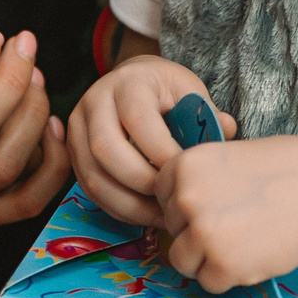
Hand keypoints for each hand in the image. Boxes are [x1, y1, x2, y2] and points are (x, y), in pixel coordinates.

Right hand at [67, 56, 230, 224]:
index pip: (138, 120)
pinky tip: (143, 215)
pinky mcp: (71, 152)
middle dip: (141, 183)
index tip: (186, 175)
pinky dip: (116, 207)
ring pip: (92, 175)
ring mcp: (76, 127)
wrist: (132, 81)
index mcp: (128, 82)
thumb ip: (206, 113)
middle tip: (171, 199)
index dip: (162, 153)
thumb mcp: (189, 90)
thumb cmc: (165, 90)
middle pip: (106, 150)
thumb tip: (226, 130)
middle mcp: (95, 101)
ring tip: (161, 216)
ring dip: (127, 204)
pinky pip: (88, 188)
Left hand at [160, 136, 297, 292]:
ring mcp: (203, 231)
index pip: (162, 197)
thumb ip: (199, 179)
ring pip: (183, 261)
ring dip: (209, 259)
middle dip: (199, 233)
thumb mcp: (231, 156)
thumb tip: (174, 209)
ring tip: (246, 241)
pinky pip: (209, 282)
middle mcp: (186, 197)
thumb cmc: (289, 170)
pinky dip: (230, 276)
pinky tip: (256, 254)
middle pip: (172, 230)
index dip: (189, 205)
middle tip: (240, 222)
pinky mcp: (223, 263)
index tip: (219, 203)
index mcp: (185, 165)